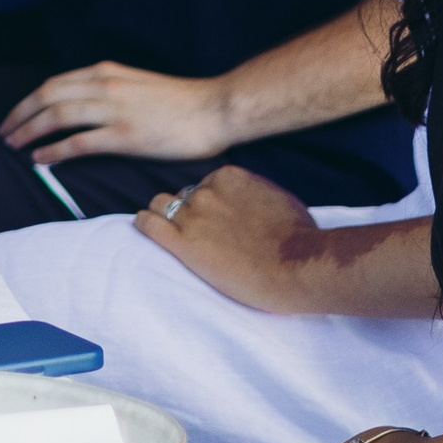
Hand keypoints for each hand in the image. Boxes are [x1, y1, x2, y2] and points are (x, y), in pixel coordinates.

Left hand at [0, 60, 234, 164]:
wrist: (216, 109)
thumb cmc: (180, 102)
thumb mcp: (135, 84)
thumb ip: (108, 90)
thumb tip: (81, 106)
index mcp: (107, 72)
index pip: (54, 83)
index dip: (28, 101)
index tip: (13, 117)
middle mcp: (106, 86)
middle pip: (47, 96)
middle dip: (19, 115)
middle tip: (2, 135)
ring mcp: (116, 110)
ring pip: (57, 116)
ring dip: (29, 131)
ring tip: (13, 147)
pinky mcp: (127, 135)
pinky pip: (79, 142)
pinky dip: (54, 150)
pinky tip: (40, 159)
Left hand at [133, 164, 334, 309]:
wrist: (298, 265)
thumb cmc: (299, 237)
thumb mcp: (278, 197)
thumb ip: (254, 192)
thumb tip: (250, 198)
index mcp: (228, 177)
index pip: (204, 185)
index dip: (208, 204)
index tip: (214, 219)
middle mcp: (206, 192)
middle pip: (182, 196)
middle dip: (188, 211)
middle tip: (198, 232)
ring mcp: (192, 217)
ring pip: (160, 205)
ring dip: (163, 216)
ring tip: (167, 229)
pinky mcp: (183, 244)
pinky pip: (148, 224)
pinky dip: (143, 224)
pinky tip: (143, 226)